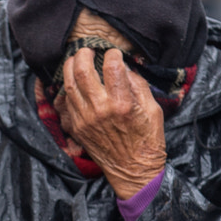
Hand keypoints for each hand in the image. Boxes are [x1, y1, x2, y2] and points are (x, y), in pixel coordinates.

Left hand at [58, 47, 167, 199]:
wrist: (134, 171)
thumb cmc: (148, 140)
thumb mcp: (153, 110)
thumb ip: (138, 85)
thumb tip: (125, 67)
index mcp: (122, 104)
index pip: (111, 67)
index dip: (112, 54)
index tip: (114, 54)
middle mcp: (100, 110)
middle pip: (82, 71)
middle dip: (83, 54)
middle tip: (87, 50)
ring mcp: (85, 119)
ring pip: (69, 85)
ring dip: (70, 67)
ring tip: (75, 60)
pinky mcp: (77, 127)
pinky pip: (66, 102)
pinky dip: (68, 88)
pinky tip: (74, 82)